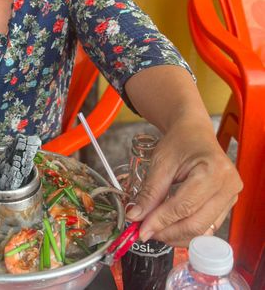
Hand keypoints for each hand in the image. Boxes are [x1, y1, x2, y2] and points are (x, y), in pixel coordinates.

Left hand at [126, 124, 241, 245]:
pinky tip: (169, 227)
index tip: (141, 230)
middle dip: (168, 232)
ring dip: (176, 235)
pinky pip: (207, 226)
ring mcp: (231, 196)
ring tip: (154, 230)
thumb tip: (136, 216)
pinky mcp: (227, 204)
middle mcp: (228, 186)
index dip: (161, 221)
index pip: (184, 206)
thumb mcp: (161, 162)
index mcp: (213, 171)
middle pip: (196, 223)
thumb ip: (149, 191)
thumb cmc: (179, 141)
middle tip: (145, 232)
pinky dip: (186, 230)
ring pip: (203, 230)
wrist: (193, 132)